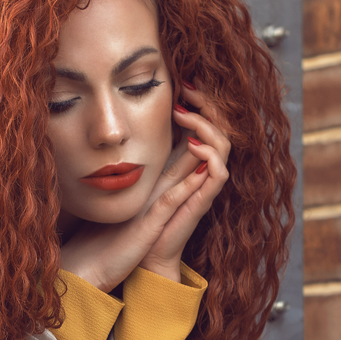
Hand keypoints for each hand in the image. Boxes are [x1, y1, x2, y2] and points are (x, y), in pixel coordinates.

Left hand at [58, 86, 230, 290]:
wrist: (135, 255)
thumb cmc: (131, 218)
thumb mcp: (131, 176)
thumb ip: (132, 153)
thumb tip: (115, 122)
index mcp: (183, 164)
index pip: (204, 124)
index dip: (199, 102)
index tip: (182, 83)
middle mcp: (198, 172)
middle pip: (220, 128)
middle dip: (209, 105)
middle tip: (190, 89)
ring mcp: (202, 187)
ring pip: (225, 146)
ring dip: (209, 126)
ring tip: (186, 114)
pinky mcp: (200, 204)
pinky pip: (219, 174)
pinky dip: (211, 156)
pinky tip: (193, 145)